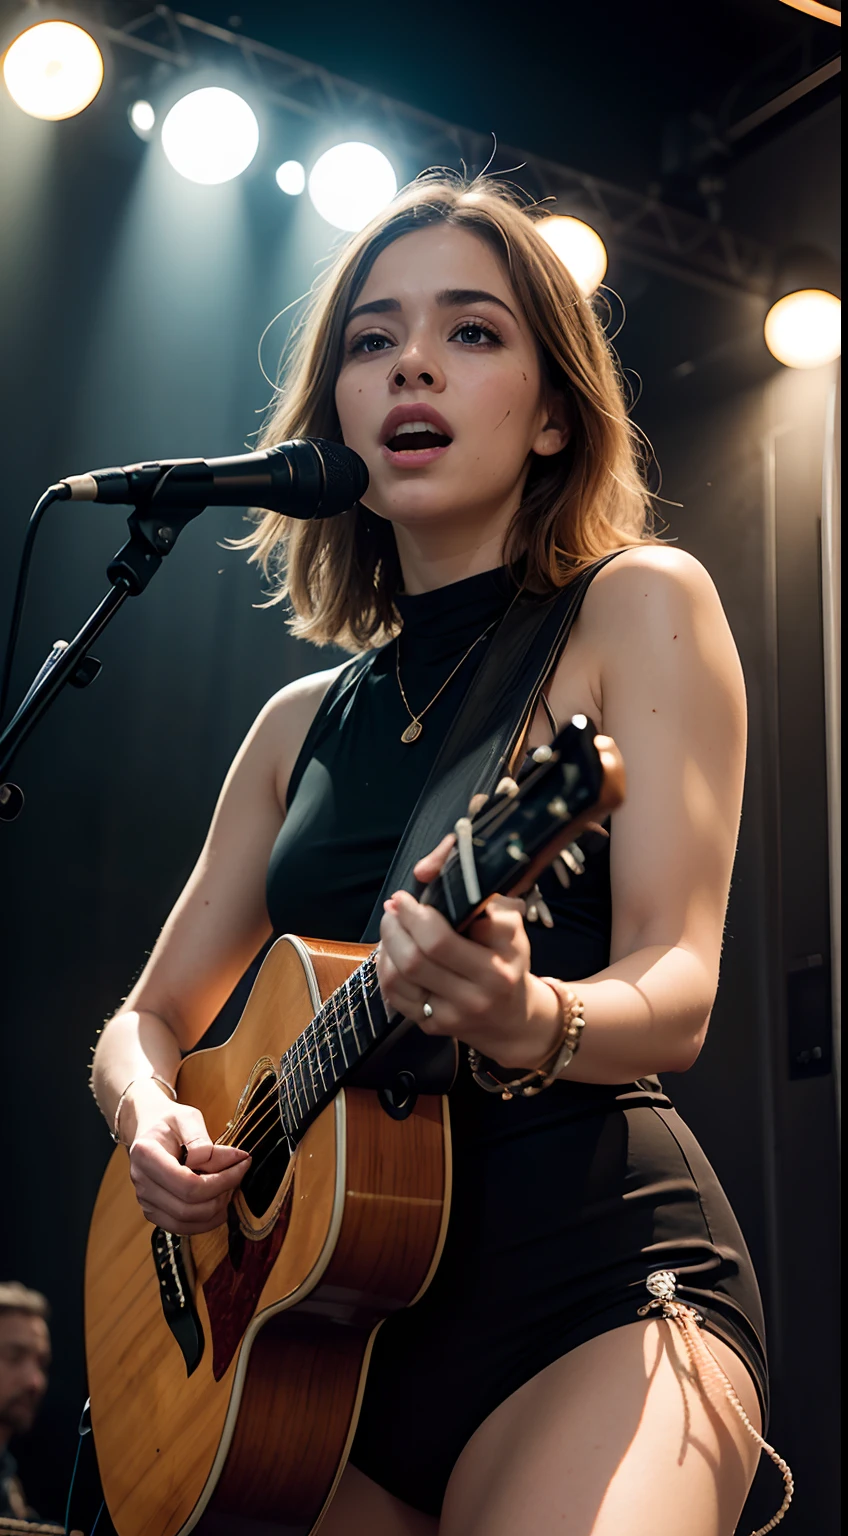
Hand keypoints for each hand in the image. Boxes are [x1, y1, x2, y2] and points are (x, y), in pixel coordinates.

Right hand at [126, 1084, 249, 1234]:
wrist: (149, 1130)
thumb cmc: (169, 1122)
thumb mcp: (186, 1117)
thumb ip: (203, 1139)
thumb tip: (229, 1159)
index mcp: (145, 1155)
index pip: (188, 1184)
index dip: (223, 1179)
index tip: (244, 1161)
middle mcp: (141, 1182)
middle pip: (188, 1207)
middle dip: (223, 1194)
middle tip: (240, 1173)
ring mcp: (145, 1201)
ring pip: (187, 1222)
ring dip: (216, 1209)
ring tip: (230, 1186)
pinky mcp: (154, 1212)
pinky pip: (182, 1228)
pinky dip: (206, 1220)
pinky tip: (219, 1200)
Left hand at [376, 829, 560, 1070]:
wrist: (512, 1018)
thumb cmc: (509, 960)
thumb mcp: (510, 924)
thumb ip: (481, 894)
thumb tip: (426, 870)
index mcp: (496, 970)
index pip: (443, 939)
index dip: (420, 912)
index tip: (413, 893)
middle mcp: (474, 998)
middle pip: (417, 957)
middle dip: (398, 922)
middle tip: (396, 903)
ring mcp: (450, 1016)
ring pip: (400, 976)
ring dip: (388, 941)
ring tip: (392, 921)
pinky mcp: (431, 1027)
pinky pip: (394, 993)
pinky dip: (386, 964)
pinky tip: (392, 948)